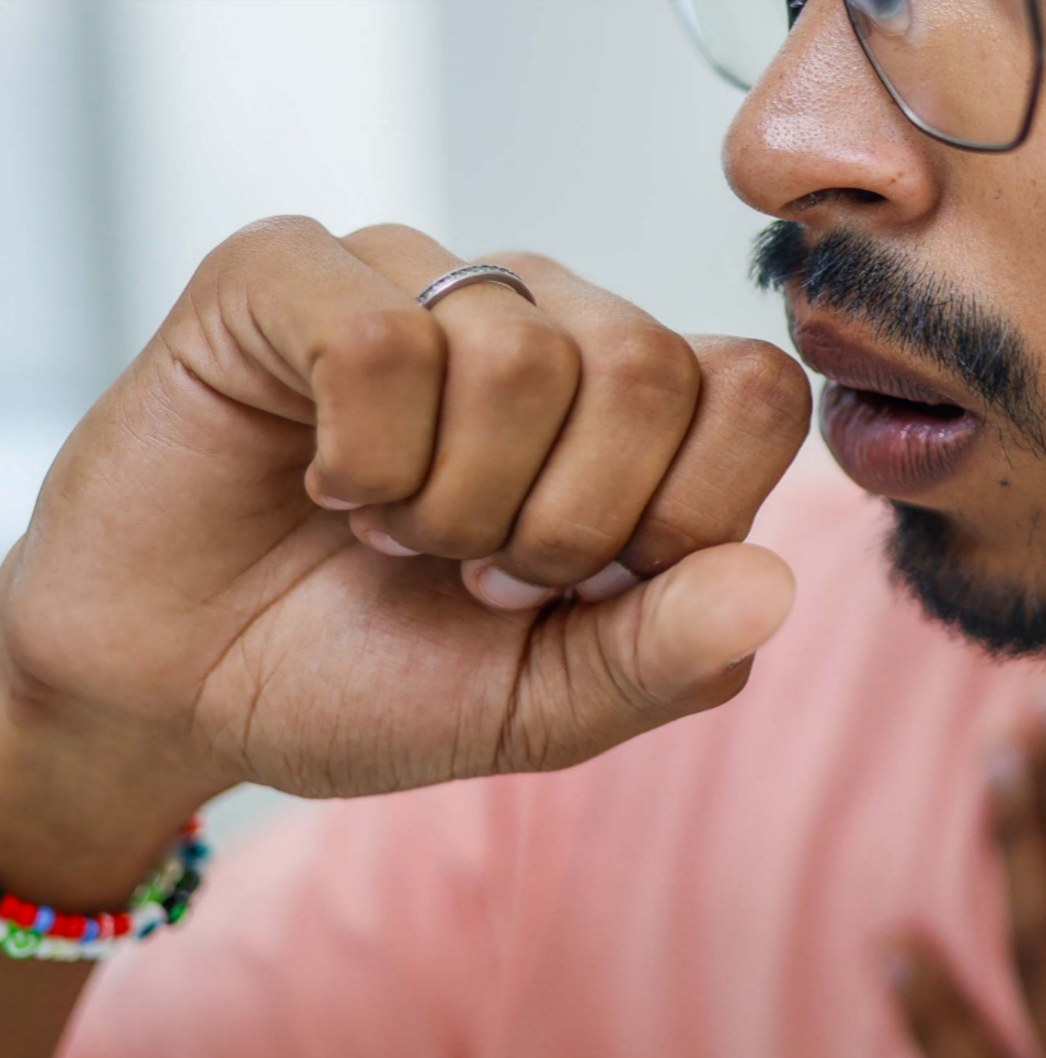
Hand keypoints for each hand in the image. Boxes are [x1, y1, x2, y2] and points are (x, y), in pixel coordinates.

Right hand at [0, 217, 811, 799]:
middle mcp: (549, 323)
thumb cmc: (371, 678)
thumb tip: (775, 583)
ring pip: (519, 356)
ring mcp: (426, 283)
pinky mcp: (295, 272)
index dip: (686, 512)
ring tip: (391, 531)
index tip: (585, 587)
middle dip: (557, 527)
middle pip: (648, 370)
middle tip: (471, 568)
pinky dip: (359, 457)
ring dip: (448, 502)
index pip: (758, 393)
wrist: (181, 688)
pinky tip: (326, 481)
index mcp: (635, 415)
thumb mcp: (542, 707)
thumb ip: (666, 655)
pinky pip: (382, 340)